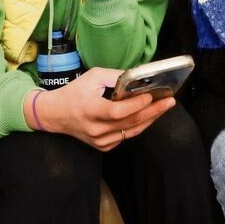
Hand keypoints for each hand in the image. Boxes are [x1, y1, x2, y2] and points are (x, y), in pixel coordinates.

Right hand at [26, 68, 174, 151]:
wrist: (55, 115)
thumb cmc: (75, 92)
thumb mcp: (93, 77)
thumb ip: (116, 78)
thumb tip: (140, 78)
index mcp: (90, 110)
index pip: (117, 111)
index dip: (136, 105)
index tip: (151, 96)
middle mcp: (95, 129)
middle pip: (130, 122)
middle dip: (153, 111)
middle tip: (169, 101)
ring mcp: (100, 141)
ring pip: (132, 131)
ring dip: (150, 119)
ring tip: (164, 107)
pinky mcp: (103, 146)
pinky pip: (126, 136)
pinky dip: (138, 126)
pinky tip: (148, 115)